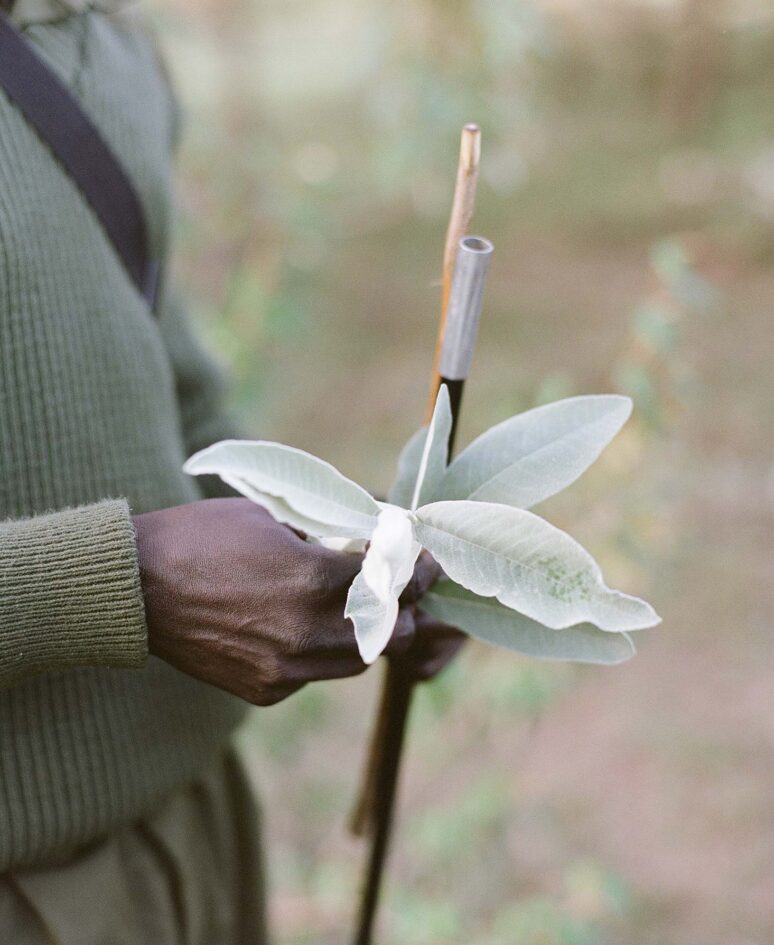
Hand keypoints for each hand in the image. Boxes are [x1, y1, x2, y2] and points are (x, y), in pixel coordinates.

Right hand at [134, 498, 442, 705]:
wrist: (136, 588)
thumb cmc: (203, 536)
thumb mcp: (273, 517)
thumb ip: (331, 532)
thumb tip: (376, 535)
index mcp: (310, 580)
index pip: (393, 582)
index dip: (418, 570)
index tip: (426, 561)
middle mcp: (304, 633)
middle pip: (391, 632)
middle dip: (402, 607)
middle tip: (398, 586)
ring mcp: (284, 670)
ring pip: (357, 661)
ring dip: (368, 634)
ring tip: (354, 606)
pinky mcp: (265, 691)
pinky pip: (314, 675)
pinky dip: (321, 653)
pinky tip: (303, 627)